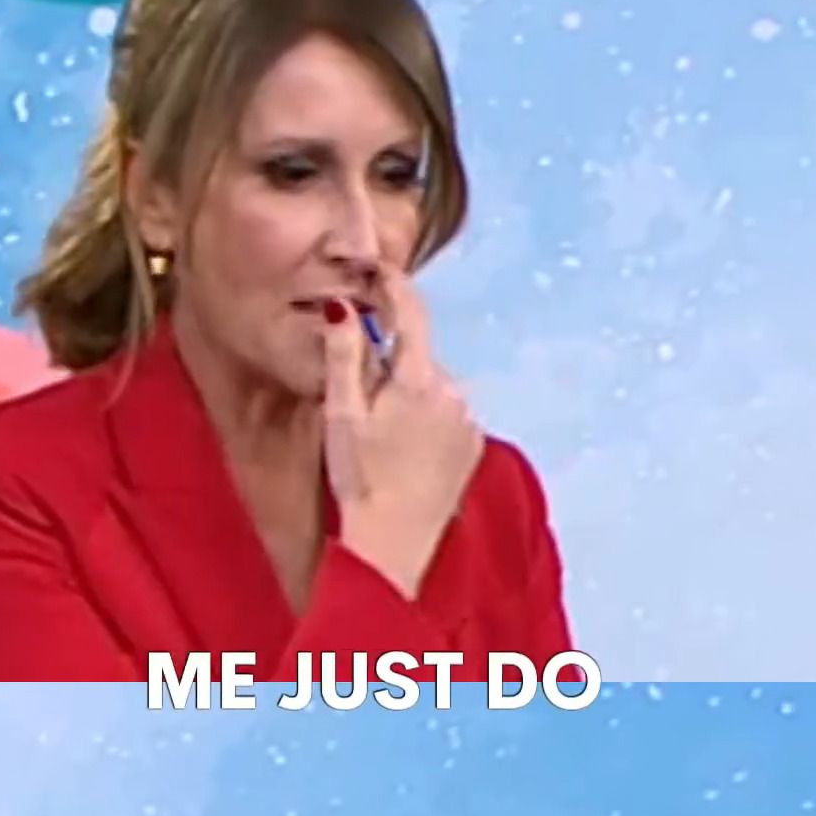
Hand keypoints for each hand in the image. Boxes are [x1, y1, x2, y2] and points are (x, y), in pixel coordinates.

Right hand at [322, 269, 483, 598]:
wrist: (393, 545)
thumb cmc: (361, 482)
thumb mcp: (341, 414)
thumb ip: (344, 355)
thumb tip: (345, 306)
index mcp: (418, 379)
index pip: (412, 311)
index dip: (394, 284)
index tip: (378, 270)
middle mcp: (453, 392)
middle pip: (417, 355)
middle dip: (391, 363)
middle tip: (361, 399)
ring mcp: (468, 420)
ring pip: (432, 386)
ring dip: (409, 395)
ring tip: (383, 437)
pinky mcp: (474, 446)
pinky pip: (447, 415)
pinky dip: (427, 421)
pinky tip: (406, 452)